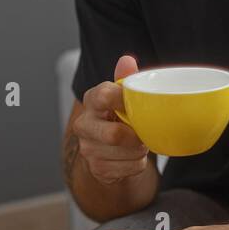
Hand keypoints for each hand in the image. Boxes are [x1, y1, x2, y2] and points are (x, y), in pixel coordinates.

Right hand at [74, 55, 149, 185]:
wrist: (108, 150)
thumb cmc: (119, 116)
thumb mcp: (123, 96)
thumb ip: (126, 78)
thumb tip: (127, 60)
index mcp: (91, 100)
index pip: (103, 96)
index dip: (122, 99)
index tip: (135, 103)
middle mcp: (84, 125)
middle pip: (114, 134)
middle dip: (136, 135)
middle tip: (144, 131)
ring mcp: (88, 149)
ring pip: (126, 152)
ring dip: (140, 149)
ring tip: (140, 142)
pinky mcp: (97, 169)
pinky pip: (129, 168)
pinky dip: (139, 163)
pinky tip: (134, 156)